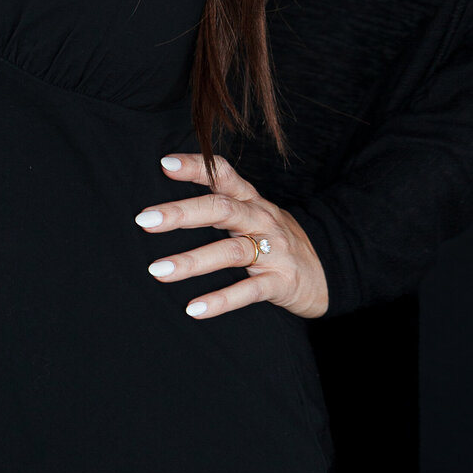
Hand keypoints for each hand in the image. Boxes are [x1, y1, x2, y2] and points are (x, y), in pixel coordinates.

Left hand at [135, 153, 328, 320]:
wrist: (328, 270)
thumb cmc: (275, 239)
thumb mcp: (253, 213)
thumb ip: (220, 203)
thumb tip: (168, 202)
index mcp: (251, 199)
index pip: (223, 174)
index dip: (196, 166)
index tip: (164, 164)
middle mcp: (261, 219)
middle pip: (221, 209)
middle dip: (182, 213)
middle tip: (144, 220)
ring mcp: (273, 251)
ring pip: (230, 251)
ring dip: (191, 261)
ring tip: (157, 270)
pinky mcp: (281, 282)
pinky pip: (249, 291)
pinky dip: (220, 300)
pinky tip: (193, 309)